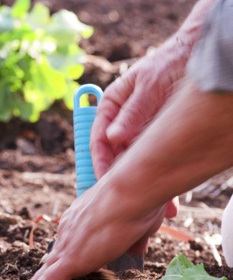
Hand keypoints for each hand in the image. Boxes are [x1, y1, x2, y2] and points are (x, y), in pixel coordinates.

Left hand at [16, 182, 165, 279]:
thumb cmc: (140, 201)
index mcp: (82, 220)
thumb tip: (136, 250)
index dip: (64, 255)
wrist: (132, 192)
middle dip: (44, 273)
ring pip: (47, 271)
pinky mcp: (70, 260)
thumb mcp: (139, 224)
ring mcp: (67, 245)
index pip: (69, 243)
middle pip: (53, 258)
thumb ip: (133, 239)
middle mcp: (68, 230)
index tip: (56, 265)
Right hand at [91, 40, 187, 217]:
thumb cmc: (171, 62)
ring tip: (161, 206)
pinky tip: (172, 195)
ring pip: (137, 162)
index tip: (107, 182)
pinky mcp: (160, 137)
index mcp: (110, 107)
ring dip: (146, 183)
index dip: (101, 163)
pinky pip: (157, 160)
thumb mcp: (151, 85)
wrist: (200, 53)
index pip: (98, 140)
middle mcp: (122, 122)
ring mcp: (140, 131)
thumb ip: (133, 112)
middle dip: (123, 181)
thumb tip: (112, 138)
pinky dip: (164, 176)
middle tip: (130, 202)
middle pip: (115, 157)